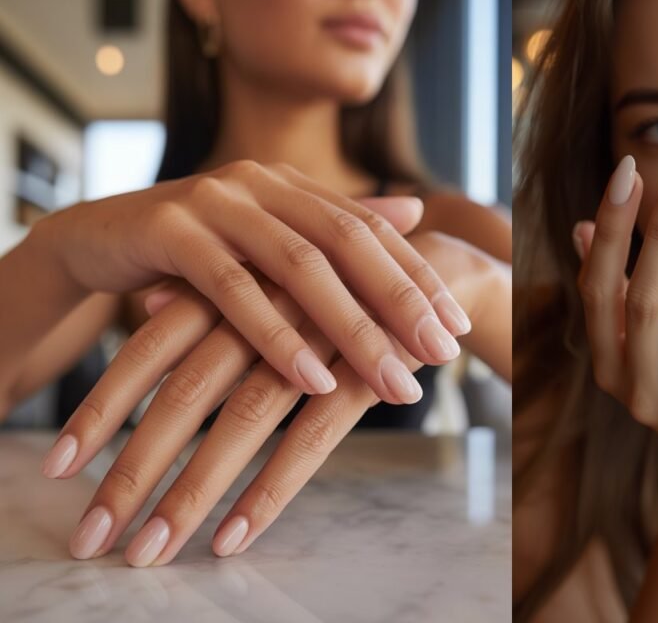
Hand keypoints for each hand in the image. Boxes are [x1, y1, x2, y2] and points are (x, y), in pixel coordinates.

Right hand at [37, 161, 470, 403]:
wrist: (96, 239)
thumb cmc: (195, 251)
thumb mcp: (271, 240)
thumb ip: (338, 228)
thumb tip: (417, 211)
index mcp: (292, 185)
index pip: (373, 230)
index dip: (419, 277)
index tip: (460, 328)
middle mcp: (262, 183)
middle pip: (349, 243)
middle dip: (402, 303)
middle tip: (445, 357)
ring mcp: (215, 201)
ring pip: (300, 267)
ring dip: (352, 330)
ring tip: (396, 384)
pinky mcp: (169, 230)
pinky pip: (232, 288)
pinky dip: (275, 337)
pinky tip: (313, 381)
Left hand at [46, 231, 499, 565]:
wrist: (436, 268)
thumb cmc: (343, 279)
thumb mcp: (278, 276)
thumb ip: (214, 291)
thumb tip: (150, 305)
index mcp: (237, 284)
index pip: (148, 350)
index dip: (101, 410)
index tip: (57, 470)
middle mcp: (267, 312)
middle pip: (184, 396)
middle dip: (132, 470)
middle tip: (92, 537)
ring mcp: (316, 344)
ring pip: (239, 425)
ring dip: (189, 494)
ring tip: (148, 552)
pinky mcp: (362, 376)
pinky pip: (308, 442)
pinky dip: (267, 493)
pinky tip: (231, 539)